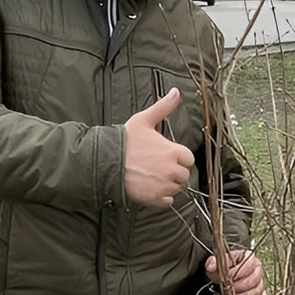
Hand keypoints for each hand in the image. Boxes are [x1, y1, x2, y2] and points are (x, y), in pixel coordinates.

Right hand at [124, 88, 194, 207]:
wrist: (106, 162)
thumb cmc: (124, 141)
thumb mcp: (144, 120)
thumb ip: (163, 107)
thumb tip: (176, 92)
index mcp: (173, 152)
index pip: (188, 158)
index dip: (178, 157)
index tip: (167, 156)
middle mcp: (172, 170)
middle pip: (184, 175)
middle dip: (175, 172)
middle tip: (159, 167)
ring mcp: (163, 186)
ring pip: (176, 189)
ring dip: (169, 185)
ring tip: (153, 177)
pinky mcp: (154, 199)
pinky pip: (167, 202)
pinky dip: (162, 198)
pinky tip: (151, 188)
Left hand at [205, 249, 266, 294]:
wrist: (222, 279)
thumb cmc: (221, 270)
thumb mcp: (215, 264)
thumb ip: (213, 263)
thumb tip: (212, 265)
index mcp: (248, 258)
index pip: (249, 264)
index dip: (238, 272)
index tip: (228, 278)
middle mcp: (257, 270)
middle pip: (254, 279)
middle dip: (240, 286)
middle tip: (229, 289)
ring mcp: (259, 283)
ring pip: (256, 291)